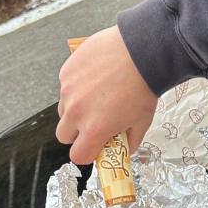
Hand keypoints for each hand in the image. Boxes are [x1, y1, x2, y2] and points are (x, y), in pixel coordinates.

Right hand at [57, 26, 157, 163]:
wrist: (141, 51)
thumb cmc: (144, 86)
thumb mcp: (142, 122)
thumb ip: (128, 142)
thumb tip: (122, 149)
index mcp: (95, 129)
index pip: (78, 156)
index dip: (86, 153)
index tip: (94, 146)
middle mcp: (76, 112)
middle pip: (64, 135)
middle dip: (76, 133)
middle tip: (94, 120)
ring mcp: (68, 91)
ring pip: (63, 109)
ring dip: (75, 108)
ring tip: (97, 94)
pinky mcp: (66, 72)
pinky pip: (65, 87)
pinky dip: (76, 86)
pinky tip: (95, 77)